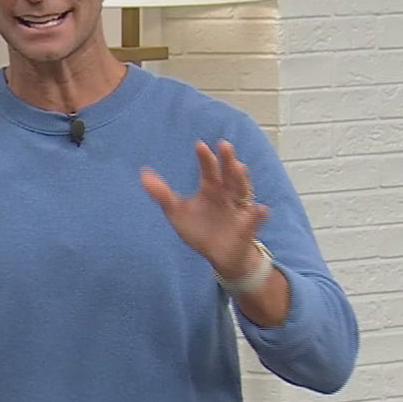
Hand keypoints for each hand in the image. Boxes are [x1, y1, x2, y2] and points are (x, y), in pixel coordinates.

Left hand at [140, 140, 269, 278]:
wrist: (219, 255)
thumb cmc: (200, 229)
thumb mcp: (177, 212)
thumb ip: (162, 194)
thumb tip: (142, 174)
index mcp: (211, 187)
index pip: (208, 169)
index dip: (205, 158)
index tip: (199, 145)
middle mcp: (227, 194)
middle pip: (228, 174)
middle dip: (227, 160)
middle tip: (224, 146)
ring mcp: (239, 209)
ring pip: (242, 191)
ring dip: (241, 180)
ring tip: (239, 168)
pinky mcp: (248, 227)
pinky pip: (255, 219)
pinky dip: (258, 214)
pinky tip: (260, 209)